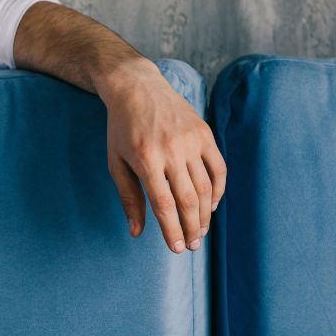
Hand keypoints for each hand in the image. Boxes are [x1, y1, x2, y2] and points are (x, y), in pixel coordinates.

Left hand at [101, 60, 225, 253]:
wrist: (137, 87)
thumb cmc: (121, 128)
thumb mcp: (116, 161)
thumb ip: (128, 197)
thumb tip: (136, 232)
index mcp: (146, 158)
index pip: (164, 204)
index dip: (171, 230)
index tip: (176, 248)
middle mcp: (171, 150)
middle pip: (188, 200)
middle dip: (191, 228)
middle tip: (191, 246)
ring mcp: (191, 141)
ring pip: (206, 188)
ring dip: (205, 215)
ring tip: (200, 232)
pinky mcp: (205, 133)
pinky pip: (219, 169)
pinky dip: (218, 191)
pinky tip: (211, 206)